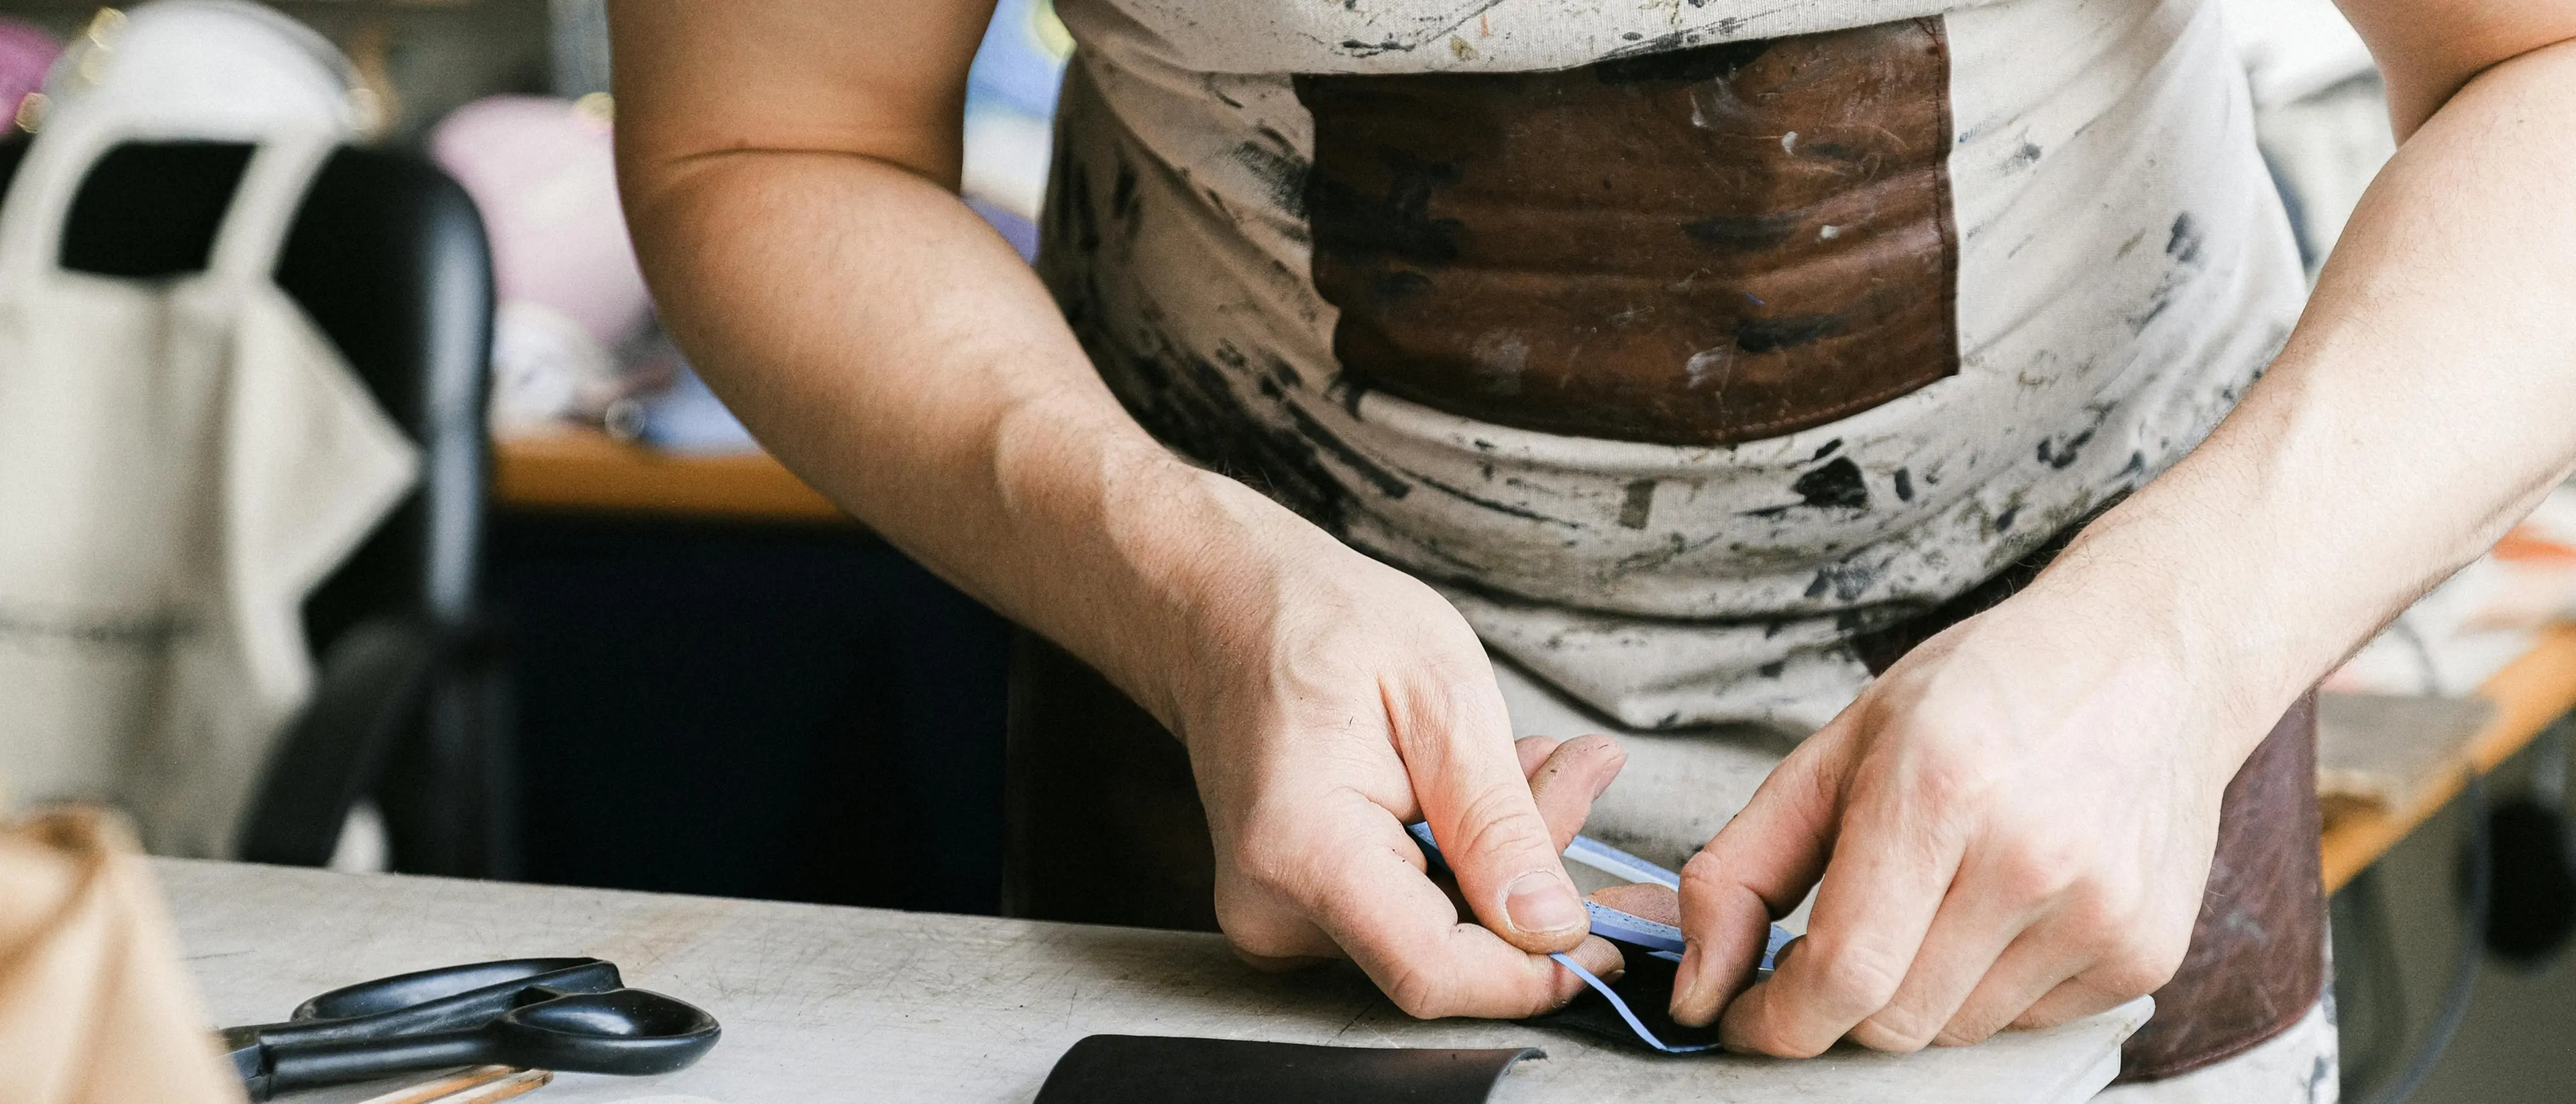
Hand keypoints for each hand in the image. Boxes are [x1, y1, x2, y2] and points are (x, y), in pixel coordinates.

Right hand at [1169, 545, 1625, 1016]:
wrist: (1221, 608)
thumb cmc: (1315, 624)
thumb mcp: (1441, 695)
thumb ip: (1498, 823)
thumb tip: (1552, 927)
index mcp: (1303, 850)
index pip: (1434, 972)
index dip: (1534, 974)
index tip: (1607, 938)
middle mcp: (1273, 908)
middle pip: (1447, 952)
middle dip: (1534, 882)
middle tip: (1578, 770)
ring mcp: (1277, 917)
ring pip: (1437, 932)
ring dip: (1505, 858)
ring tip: (1538, 758)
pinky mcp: (1295, 911)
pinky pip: (1407, 913)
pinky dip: (1462, 858)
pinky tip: (1480, 785)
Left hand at [1667, 589, 2274, 1053]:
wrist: (2151, 656)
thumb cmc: (1985, 692)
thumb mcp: (1836, 749)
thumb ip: (1743, 869)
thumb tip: (1696, 989)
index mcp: (1936, 792)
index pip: (1843, 975)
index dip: (1775, 1021)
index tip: (1744, 1015)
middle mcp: (2030, 858)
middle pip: (1894, 1021)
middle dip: (1838, 1004)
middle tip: (1834, 944)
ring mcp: (2100, 912)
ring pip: (1956, 1032)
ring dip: (1916, 995)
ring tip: (1938, 898)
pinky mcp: (2146, 950)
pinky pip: (2027, 1023)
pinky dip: (1990, 989)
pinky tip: (2005, 905)